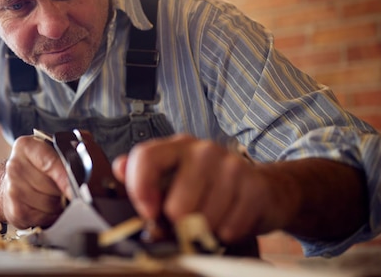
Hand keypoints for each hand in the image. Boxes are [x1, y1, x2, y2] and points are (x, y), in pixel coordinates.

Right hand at [0, 136, 70, 228]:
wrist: (14, 183)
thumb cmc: (39, 166)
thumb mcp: (54, 150)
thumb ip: (72, 150)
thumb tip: (91, 161)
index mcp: (26, 146)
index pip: (51, 163)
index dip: (67, 177)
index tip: (79, 187)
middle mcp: (15, 166)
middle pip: (51, 187)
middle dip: (64, 191)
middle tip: (66, 189)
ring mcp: (12, 190)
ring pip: (49, 204)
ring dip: (59, 205)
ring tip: (57, 197)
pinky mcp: (15, 212)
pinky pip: (43, 219)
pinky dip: (51, 216)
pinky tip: (48, 208)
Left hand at [112, 134, 288, 242]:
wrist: (260, 189)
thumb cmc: (207, 187)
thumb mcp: (172, 177)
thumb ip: (143, 175)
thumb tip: (119, 167)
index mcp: (177, 146)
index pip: (146, 157)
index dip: (140, 188)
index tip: (148, 212)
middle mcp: (203, 150)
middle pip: (177, 204)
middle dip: (178, 224)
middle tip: (183, 224)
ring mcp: (230, 166)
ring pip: (204, 220)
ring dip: (204, 231)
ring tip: (208, 221)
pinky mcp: (254, 186)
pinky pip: (230, 227)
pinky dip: (226, 233)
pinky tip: (227, 222)